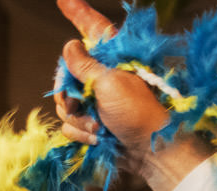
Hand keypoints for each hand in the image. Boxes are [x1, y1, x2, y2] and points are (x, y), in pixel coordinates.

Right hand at [53, 0, 168, 157]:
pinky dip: (81, 133)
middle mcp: (105, 76)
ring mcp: (99, 100)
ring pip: (66, 103)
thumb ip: (84, 65)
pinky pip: (70, 124)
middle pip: (68, 73)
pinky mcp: (94, 123)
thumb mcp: (109, 83)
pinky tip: (98, 137)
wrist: (150, 151)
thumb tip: (70, 45)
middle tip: (78, 103)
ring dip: (77, 117)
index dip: (78, 12)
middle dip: (68, 92)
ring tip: (98, 126)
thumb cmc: (138, 112)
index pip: (93, 28)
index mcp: (115, 58)